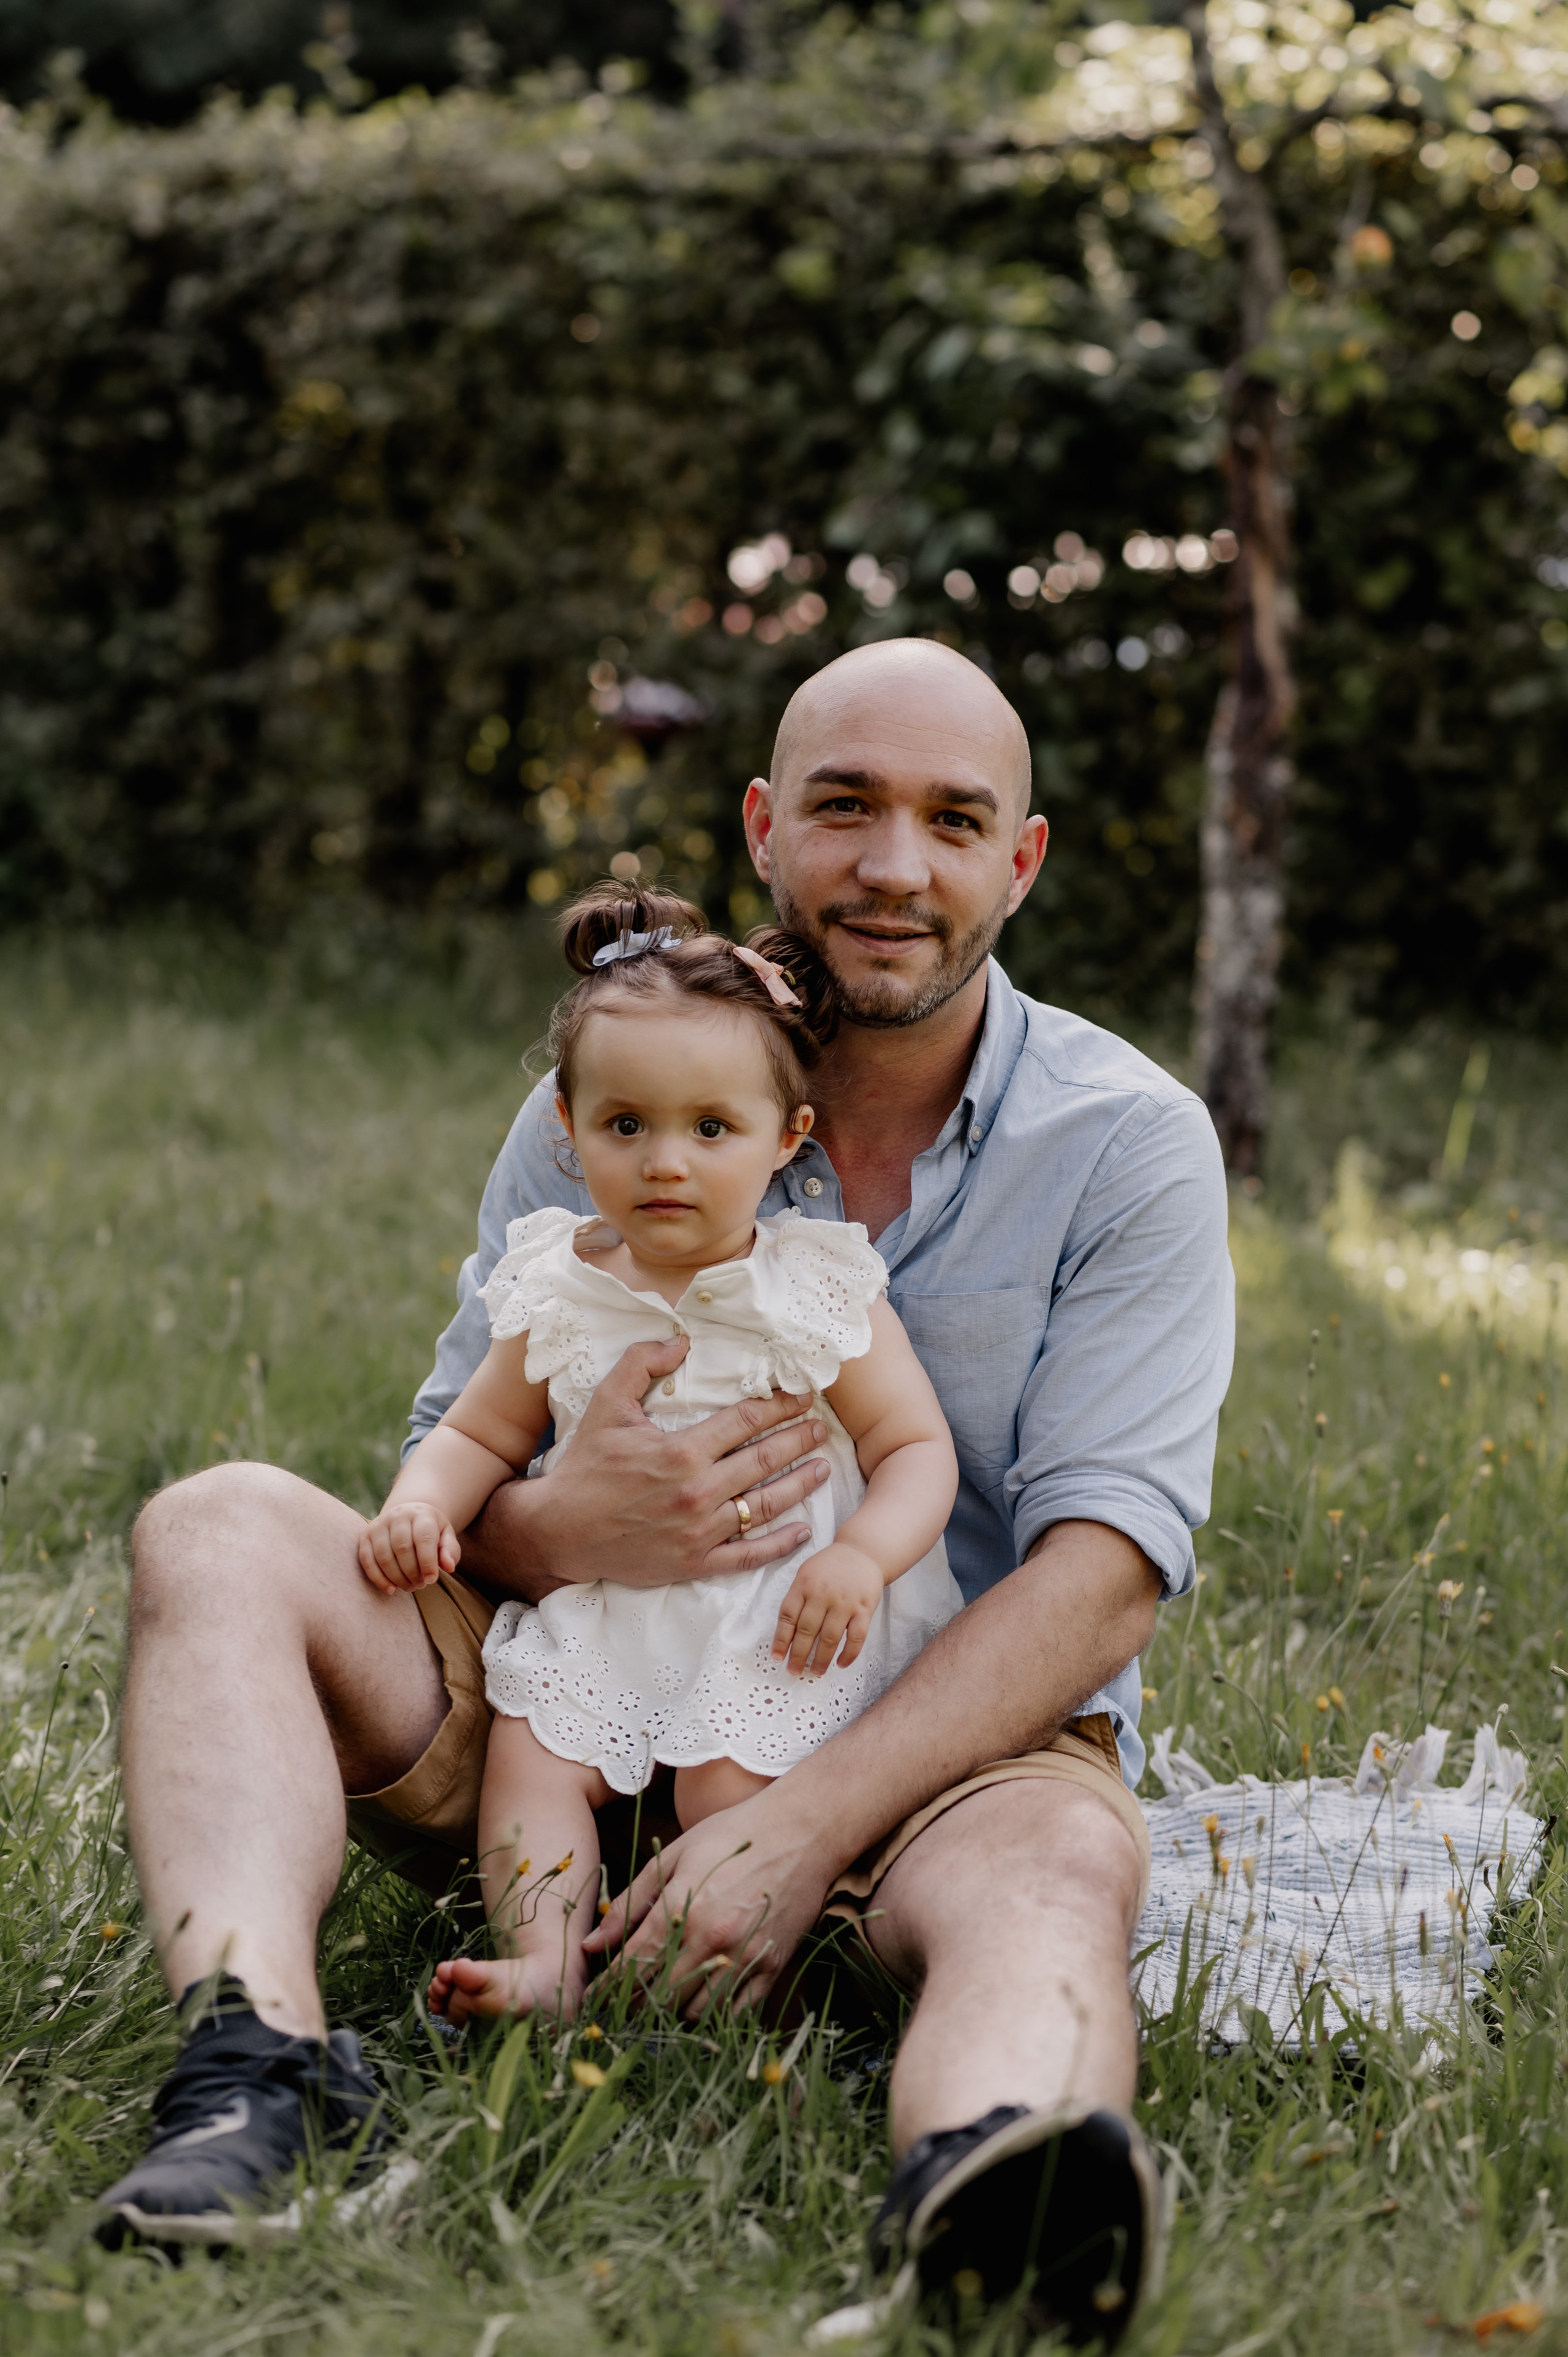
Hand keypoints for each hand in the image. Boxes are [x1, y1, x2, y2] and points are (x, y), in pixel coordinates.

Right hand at [358, 1503, 459, 1594]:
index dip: (427, 1562)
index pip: (423, 1538)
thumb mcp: (446, 1536)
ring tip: (409, 1587)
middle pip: (402, 1548)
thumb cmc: (430, 1531)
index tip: (431, 1580)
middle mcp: (397, 1515)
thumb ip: (450, 1550)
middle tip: (421, 1585)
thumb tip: (449, 1567)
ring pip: (384, 1556)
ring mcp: (379, 1524)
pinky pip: (367, 1559)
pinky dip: (378, 1578)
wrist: (408, 1515)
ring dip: (397, 1577)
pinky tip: (390, 1589)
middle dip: (412, 1572)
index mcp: (421, 1514)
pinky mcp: (366, 1536)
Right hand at [457, 1337, 833, 1600]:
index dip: (779, 1406)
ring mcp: (698, 1532)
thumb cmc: (584, 1466)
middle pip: (763, 1460)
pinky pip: (747, 1555)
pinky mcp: (694, 1563)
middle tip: (822, 1429)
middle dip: (798, 1441)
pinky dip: (779, 1544)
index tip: (802, 1397)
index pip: (745, 1421)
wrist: (559, 1530)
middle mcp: (697, 1492)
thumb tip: (681, 1338)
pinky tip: (802, 1530)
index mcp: (681, 1451)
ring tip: (822, 1468)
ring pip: (764, 1506)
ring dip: (799, 1486)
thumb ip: (641, 1364)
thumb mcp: (606, 1404)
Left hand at [583, 1782, 833, 2016]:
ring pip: (694, 2012)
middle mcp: (711, 1938)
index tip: (595, 1998)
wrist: (802, 1830)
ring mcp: (744, 1956)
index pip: (632, 1965)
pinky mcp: (771, 1967)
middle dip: (635, 2004)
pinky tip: (699, 2001)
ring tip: (660, 2001)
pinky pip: (734, 2013)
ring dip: (672, 2012)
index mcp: (681, 1907)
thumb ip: (632, 1901)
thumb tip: (591, 1945)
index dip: (608, 1987)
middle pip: (659, 1996)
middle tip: (623, 2004)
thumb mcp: (673, 1855)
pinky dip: (711, 2015)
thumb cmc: (731, 1835)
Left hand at [770, 1543, 883, 1676]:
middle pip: (806, 1630)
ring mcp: (845, 1602)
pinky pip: (856, 1637)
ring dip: (821, 1659)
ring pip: (830, 1638)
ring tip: (815, 1672)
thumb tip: (787, 1634)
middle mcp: (822, 1593)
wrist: (863, 1551)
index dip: (781, 1640)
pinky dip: (849, 1654)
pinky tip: (841, 1663)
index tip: (777, 1658)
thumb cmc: (830, 1566)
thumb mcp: (806, 1573)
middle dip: (798, 1655)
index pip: (788, 1616)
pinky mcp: (864, 1609)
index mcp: (804, 1584)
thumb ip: (797, 1598)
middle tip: (794, 1671)